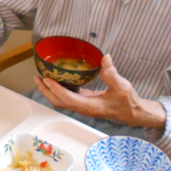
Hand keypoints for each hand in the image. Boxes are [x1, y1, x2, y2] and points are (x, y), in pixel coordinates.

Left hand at [33, 54, 165, 129]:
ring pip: (62, 101)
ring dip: (50, 91)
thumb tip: (105, 57)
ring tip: (42, 78)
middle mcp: (84, 108)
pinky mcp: (84, 103)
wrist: (133, 113)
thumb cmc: (128, 101)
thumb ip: (112, 74)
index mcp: (91, 106)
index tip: (47, 79)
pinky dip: (59, 90)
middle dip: (47, 91)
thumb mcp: (123, 86)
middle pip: (60, 102)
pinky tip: (58, 79)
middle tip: (37, 77)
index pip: (69, 99)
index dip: (57, 90)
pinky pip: (67, 97)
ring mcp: (83, 106)